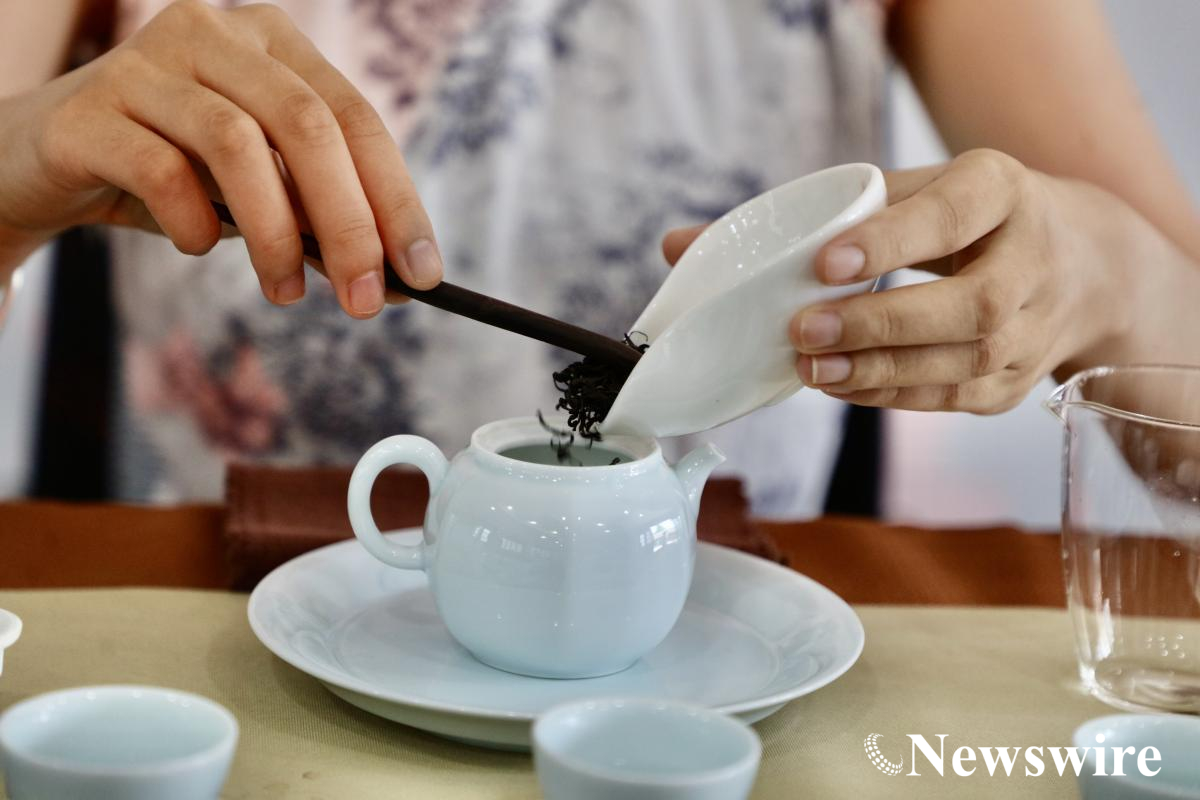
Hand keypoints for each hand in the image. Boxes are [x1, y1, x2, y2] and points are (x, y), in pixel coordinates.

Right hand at [0, 0, 441, 317]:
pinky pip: (161, 169)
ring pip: (237, 143)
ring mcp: (144, 62)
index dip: (396, 199)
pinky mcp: (87, 108)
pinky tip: (198, 246)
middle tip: (365, 301)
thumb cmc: (169, 176)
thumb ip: (319, 217)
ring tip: (285, 292)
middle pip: (307, 125)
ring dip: (275, 235)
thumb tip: (396, 278)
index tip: (424, 273)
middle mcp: (213, 34)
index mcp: (271, 44)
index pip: (355, 118)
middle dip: (349, 224)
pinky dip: (193, 223)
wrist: (41, 163)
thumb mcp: (257, 192)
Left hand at [663, 149, 1137, 412]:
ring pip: (966, 361)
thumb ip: (811, 212)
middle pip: (971, 304)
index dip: (891, 241)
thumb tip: (677, 246)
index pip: (951, 214)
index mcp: (1002, 191)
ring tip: (812, 371)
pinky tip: (843, 388)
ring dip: (882, 371)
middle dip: (882, 323)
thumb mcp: (908, 191)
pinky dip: (894, 396)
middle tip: (804, 331)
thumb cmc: (964, 219)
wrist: (1081, 264)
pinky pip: (956, 397)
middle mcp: (1032, 259)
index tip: (826, 261)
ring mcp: (1035, 329)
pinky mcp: (1018, 381)